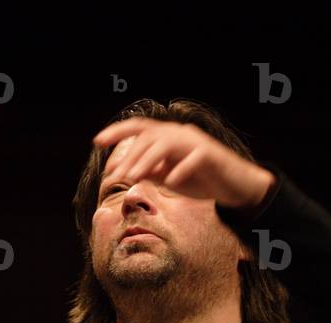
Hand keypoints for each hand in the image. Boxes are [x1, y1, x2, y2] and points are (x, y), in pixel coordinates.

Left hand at [93, 117, 275, 212]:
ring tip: (134, 177)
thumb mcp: (167, 177)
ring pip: (168, 143)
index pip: (139, 127)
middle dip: (129, 156)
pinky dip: (180, 168)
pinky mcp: (212, 155)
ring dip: (148, 160)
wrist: (233, 186)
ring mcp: (196, 142)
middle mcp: (180, 134)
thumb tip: (125, 171)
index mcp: (167, 137)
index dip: (117, 131)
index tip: (97, 141)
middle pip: (149, 136)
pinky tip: (170, 181)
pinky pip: (194, 158)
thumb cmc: (199, 180)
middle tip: (116, 176)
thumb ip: (149, 171)